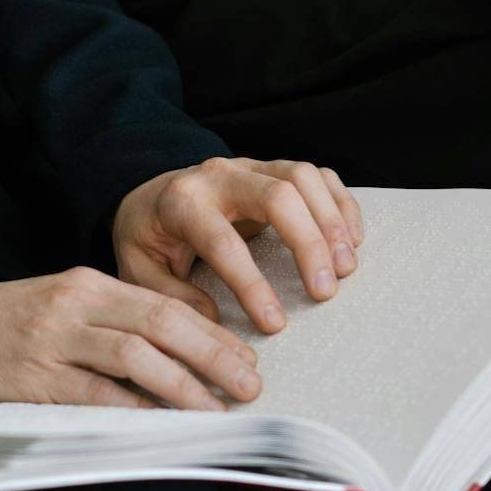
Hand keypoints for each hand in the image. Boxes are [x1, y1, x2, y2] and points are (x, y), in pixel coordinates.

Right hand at [0, 266, 261, 411]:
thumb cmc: (16, 322)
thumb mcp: (67, 303)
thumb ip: (117, 320)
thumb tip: (185, 352)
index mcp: (89, 283)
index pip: (165, 303)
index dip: (212, 333)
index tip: (247, 359)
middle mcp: (77, 305)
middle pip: (160, 323)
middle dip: (212, 355)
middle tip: (249, 385)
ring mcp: (56, 341)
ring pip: (135, 357)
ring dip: (184, 386)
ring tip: (217, 411)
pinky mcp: (36, 379)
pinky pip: (96, 395)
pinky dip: (135, 411)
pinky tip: (162, 426)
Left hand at [112, 157, 364, 335]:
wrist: (150, 196)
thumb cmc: (149, 238)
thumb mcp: (137, 268)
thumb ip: (168, 294)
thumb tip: (212, 317)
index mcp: (180, 201)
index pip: (221, 239)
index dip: (250, 283)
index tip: (274, 324)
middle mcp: (218, 175)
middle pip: (276, 194)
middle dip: (307, 242)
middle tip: (325, 292)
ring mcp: (249, 166)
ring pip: (301, 175)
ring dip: (330, 221)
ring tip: (345, 269)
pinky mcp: (273, 169)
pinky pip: (317, 175)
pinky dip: (340, 203)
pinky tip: (352, 240)